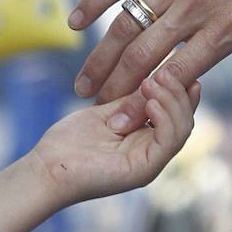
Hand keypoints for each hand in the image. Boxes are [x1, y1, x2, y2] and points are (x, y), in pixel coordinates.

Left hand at [31, 72, 200, 210]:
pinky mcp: (143, 170)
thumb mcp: (106, 112)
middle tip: (165, 69)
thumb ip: (131, 100)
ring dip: (172, 100)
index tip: (177, 61)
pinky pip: (167, 141)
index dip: (181, 88)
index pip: (176, 112)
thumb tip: (154, 76)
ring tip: (156, 80)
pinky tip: (151, 99)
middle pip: (184, 119)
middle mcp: (152, 152)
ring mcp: (150, 163)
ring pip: (181, 129)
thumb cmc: (69, 142)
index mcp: (144, 139)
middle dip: (178, 90)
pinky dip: (164, 117)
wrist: (47, 167)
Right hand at [67, 0, 231, 117]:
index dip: (148, 103)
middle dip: (115, 89)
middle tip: (95, 109)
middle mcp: (196, 5)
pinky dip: (94, 1)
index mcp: (229, 27)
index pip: (177, 77)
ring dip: (100, 57)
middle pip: (143, 56)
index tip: (130, 121)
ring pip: (126, 24)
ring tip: (84, 83)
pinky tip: (75, 22)